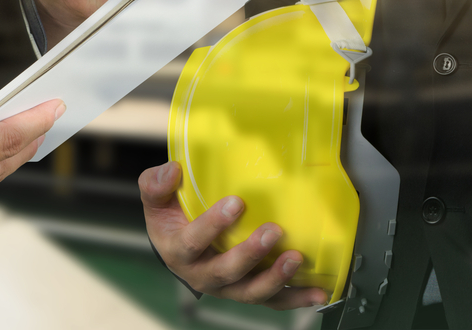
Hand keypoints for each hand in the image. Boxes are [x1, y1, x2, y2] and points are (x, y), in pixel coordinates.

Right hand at [140, 161, 327, 308]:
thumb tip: (173, 170)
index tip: (235, 203)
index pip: (192, 242)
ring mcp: (226, 287)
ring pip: (250, 291)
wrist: (177, 247)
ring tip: (295, 260)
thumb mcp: (155, 200)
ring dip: (275, 278)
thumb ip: (156, 184)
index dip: (213, 225)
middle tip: (273, 231)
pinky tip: (315, 291)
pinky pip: (271, 300)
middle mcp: (201, 275)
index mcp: (177, 251)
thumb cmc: (170, 219)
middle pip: (225, 271)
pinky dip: (294, 297)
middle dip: (250, 254)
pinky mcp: (246, 291)